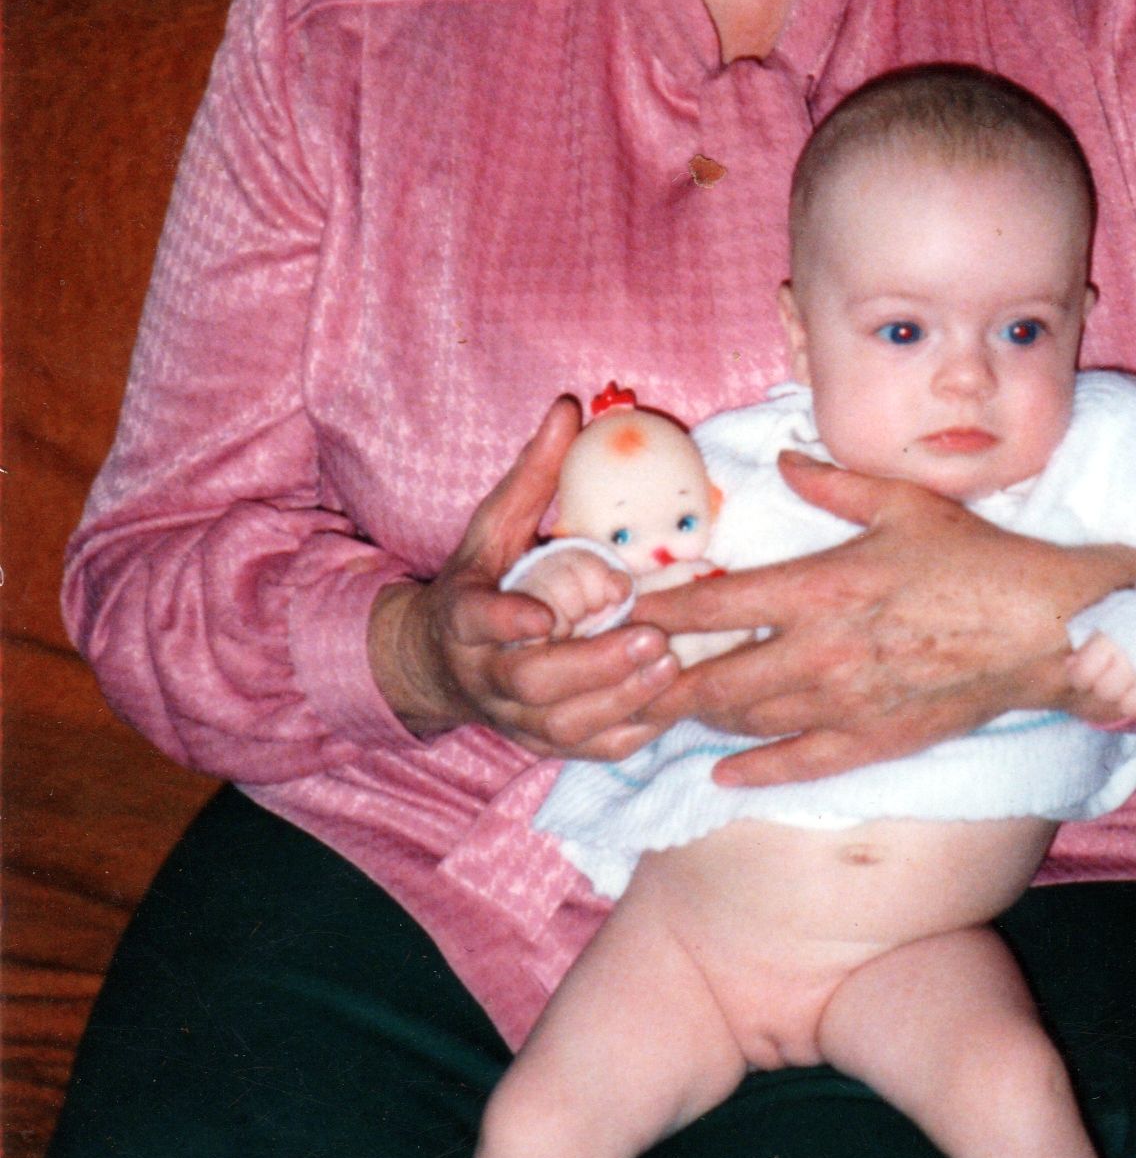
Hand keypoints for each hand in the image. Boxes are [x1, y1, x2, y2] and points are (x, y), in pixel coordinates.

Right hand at [368, 401, 682, 760]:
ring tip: (671, 667)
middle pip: (532, 683)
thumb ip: (532, 474)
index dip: (507, 622)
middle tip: (650, 639)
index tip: (542, 616)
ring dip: (620, 700)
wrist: (440, 664)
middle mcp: (485, 674)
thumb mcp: (493, 526)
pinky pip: (588, 750)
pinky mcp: (543, 744)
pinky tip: (671, 704)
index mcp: (465, 616)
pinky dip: (631, 733)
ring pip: (564, 726)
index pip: (479, 622)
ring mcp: (514, 718)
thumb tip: (569, 408)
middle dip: (592, 665)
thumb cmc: (479, 583)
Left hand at [630, 450, 1135, 785]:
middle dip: (660, 680)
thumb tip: (781, 460)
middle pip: (713, 678)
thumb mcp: (903, 503)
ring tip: (667, 710)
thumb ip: (832, 483)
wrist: (1045, 629)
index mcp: (820, 587)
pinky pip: (799, 764)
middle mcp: (820, 653)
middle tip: (623, 679)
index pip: (715, 605)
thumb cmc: (977, 559)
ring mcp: (845, 704)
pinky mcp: (874, 740)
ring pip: (747, 722)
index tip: (624, 612)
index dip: (660, 611)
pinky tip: (722, 773)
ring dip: (701, 717)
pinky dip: (754, 772)